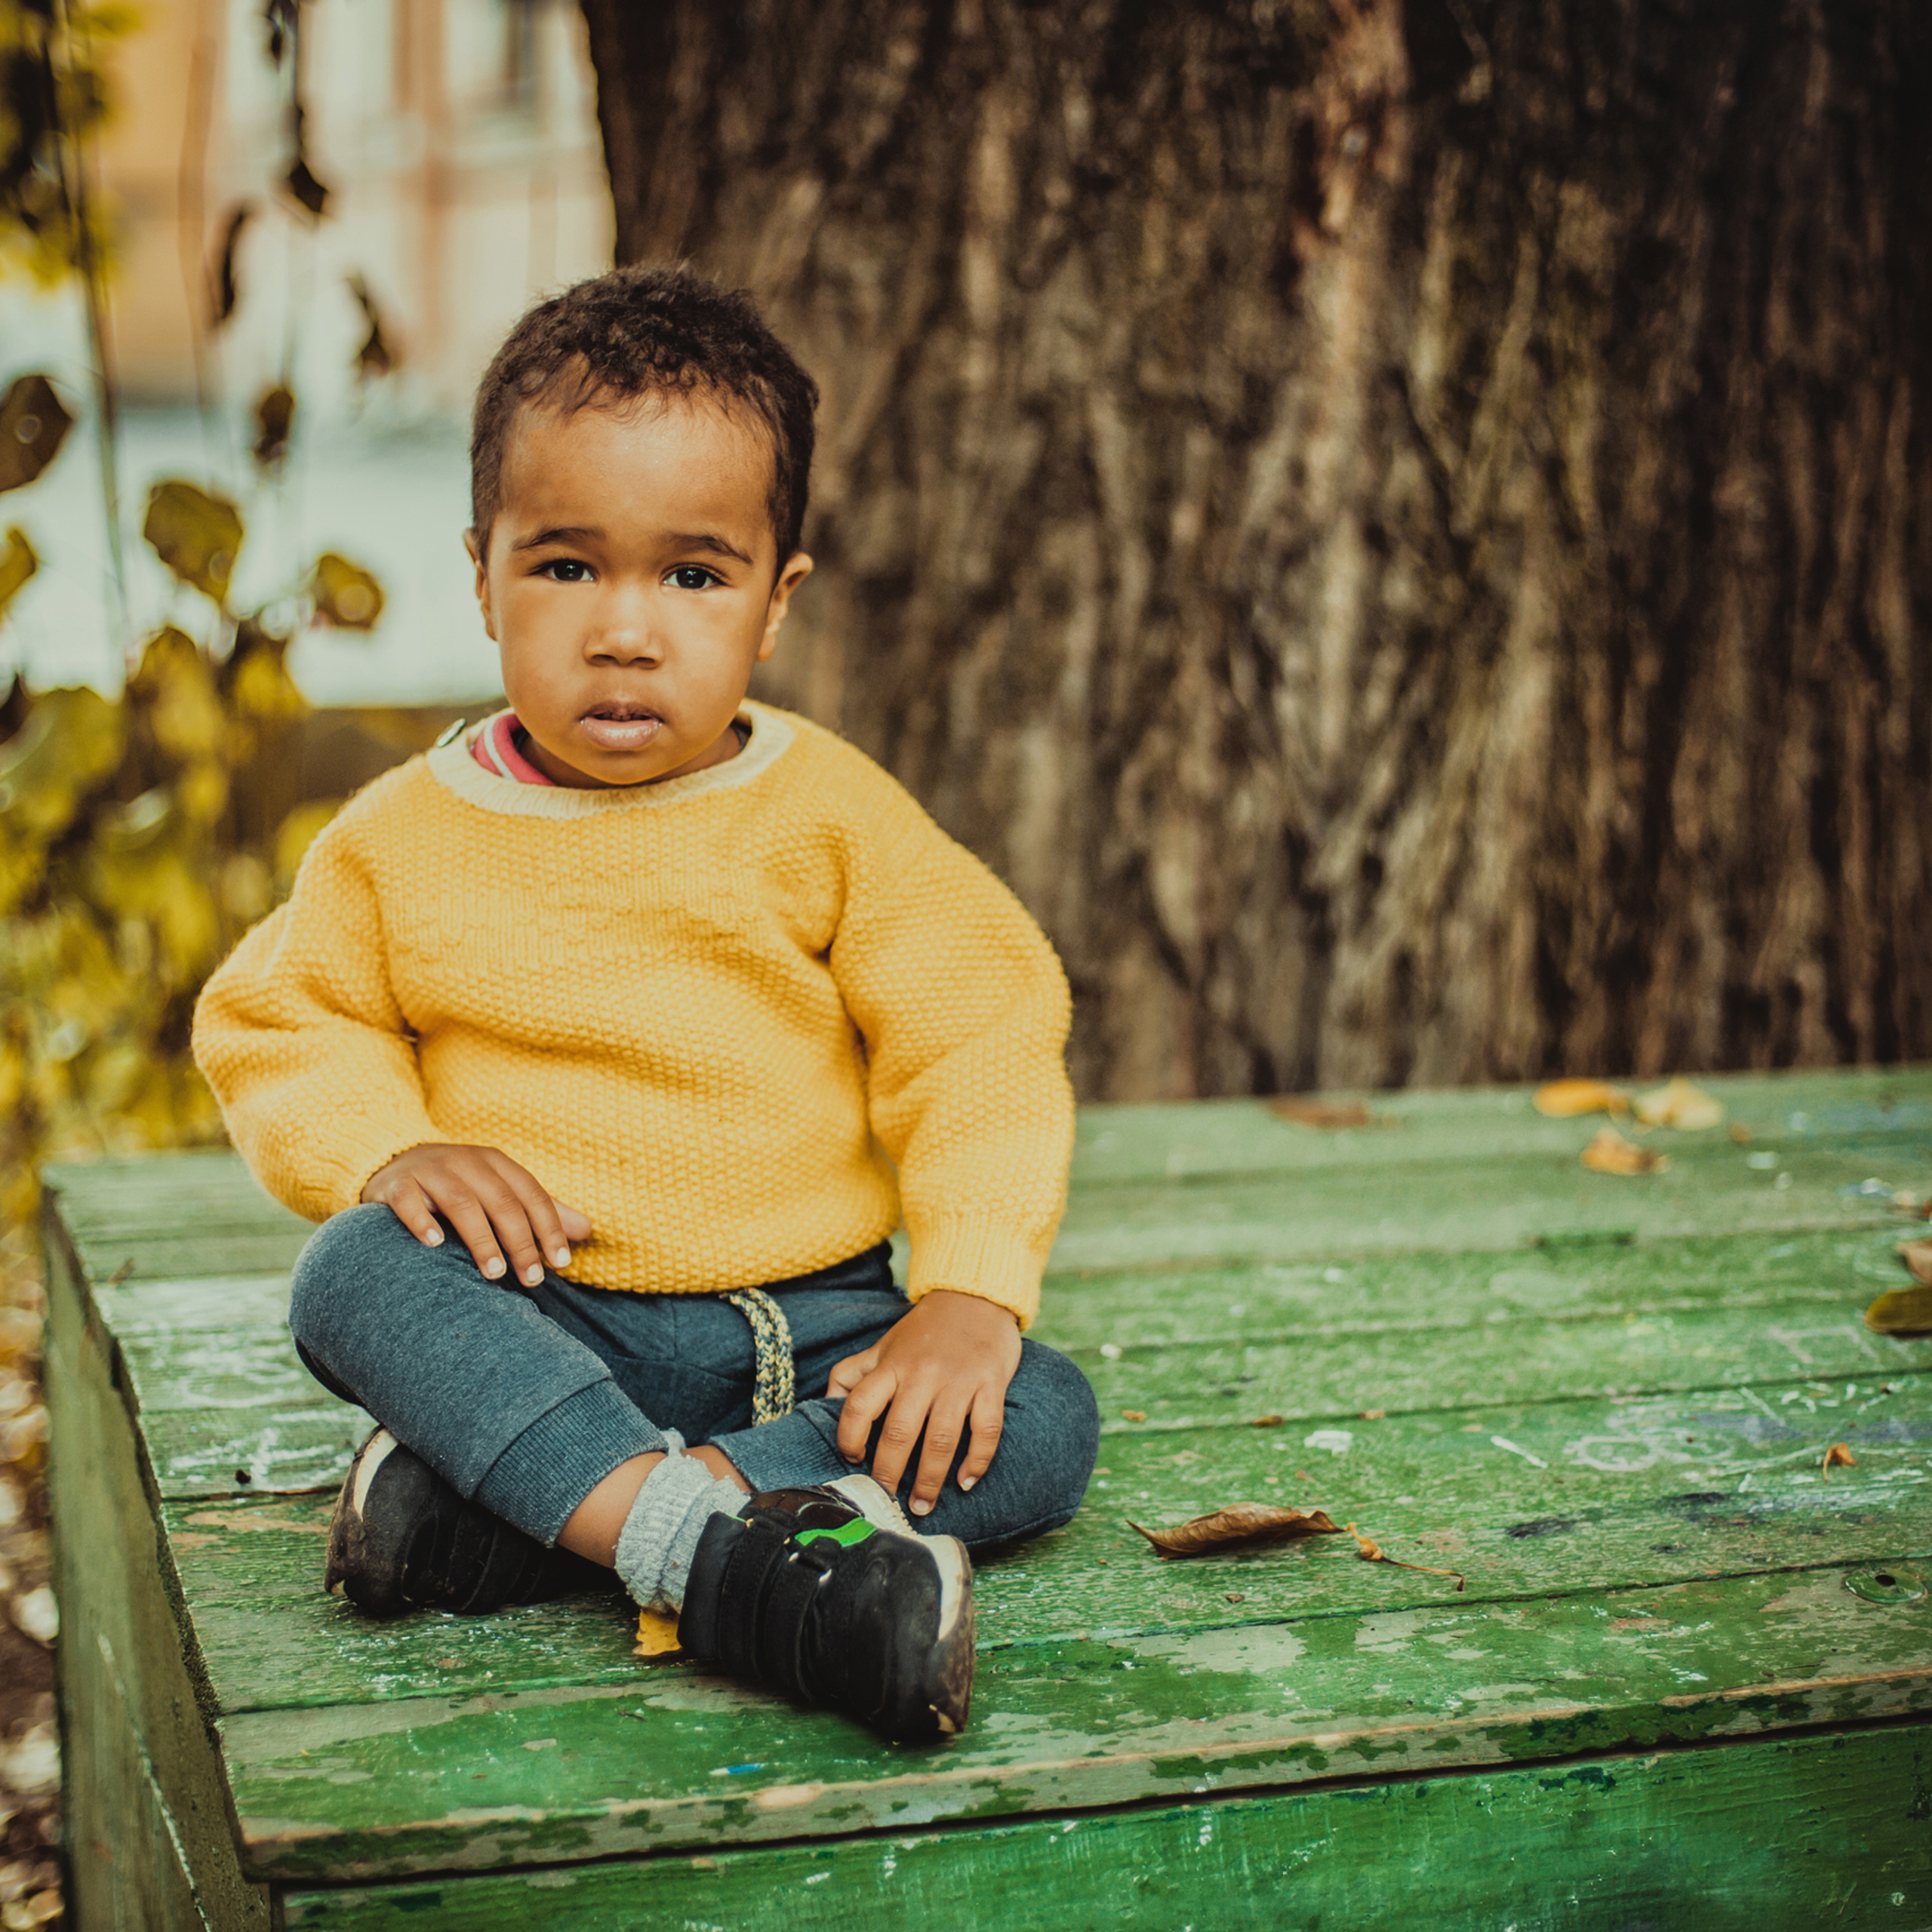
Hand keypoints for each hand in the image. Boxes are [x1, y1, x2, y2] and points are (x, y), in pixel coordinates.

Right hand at [360, 1143, 591, 1287]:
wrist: (393, 1162)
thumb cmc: (459, 1185)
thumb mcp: (501, 1191)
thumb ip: (541, 1211)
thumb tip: (587, 1230)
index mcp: (497, 1163)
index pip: (532, 1195)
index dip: (550, 1228)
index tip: (562, 1264)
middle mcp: (466, 1162)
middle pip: (502, 1201)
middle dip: (521, 1242)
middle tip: (532, 1279)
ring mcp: (429, 1171)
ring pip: (462, 1203)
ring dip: (481, 1239)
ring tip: (494, 1273)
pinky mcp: (396, 1185)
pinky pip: (409, 1202)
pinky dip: (421, 1221)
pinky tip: (434, 1245)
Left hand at [827, 1290, 1020, 1515]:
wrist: (975, 1297)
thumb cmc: (924, 1331)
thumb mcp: (883, 1346)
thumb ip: (852, 1373)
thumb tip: (826, 1405)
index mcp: (891, 1365)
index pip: (859, 1405)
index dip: (849, 1437)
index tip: (853, 1458)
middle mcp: (922, 1374)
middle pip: (899, 1432)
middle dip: (889, 1474)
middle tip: (886, 1499)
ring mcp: (958, 1380)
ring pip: (941, 1440)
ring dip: (930, 1481)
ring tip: (921, 1506)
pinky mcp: (991, 1383)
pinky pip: (986, 1430)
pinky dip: (976, 1461)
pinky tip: (966, 1482)